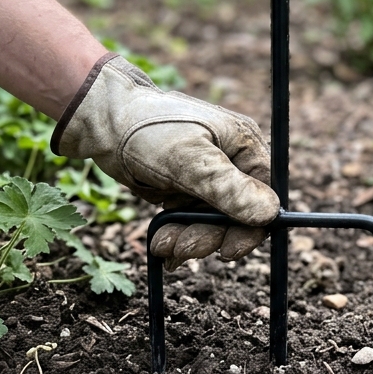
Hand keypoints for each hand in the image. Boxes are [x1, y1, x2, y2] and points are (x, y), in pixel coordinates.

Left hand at [51, 55, 280, 262]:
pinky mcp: (186, 190)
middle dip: (211, 236)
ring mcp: (208, 178)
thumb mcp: (190, 160)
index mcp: (244, 146)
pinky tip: (162, 244)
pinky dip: (178, 234)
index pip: (263, 196)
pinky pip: (190, 221)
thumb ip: (229, 188)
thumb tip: (269, 213)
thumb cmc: (148, 130)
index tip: (228, 251)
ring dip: (191, 240)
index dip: (249, 227)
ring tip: (164, 246)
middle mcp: (231, 163)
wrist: (103, 123)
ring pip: (212, 223)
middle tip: (185, 250)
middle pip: (237, 215)